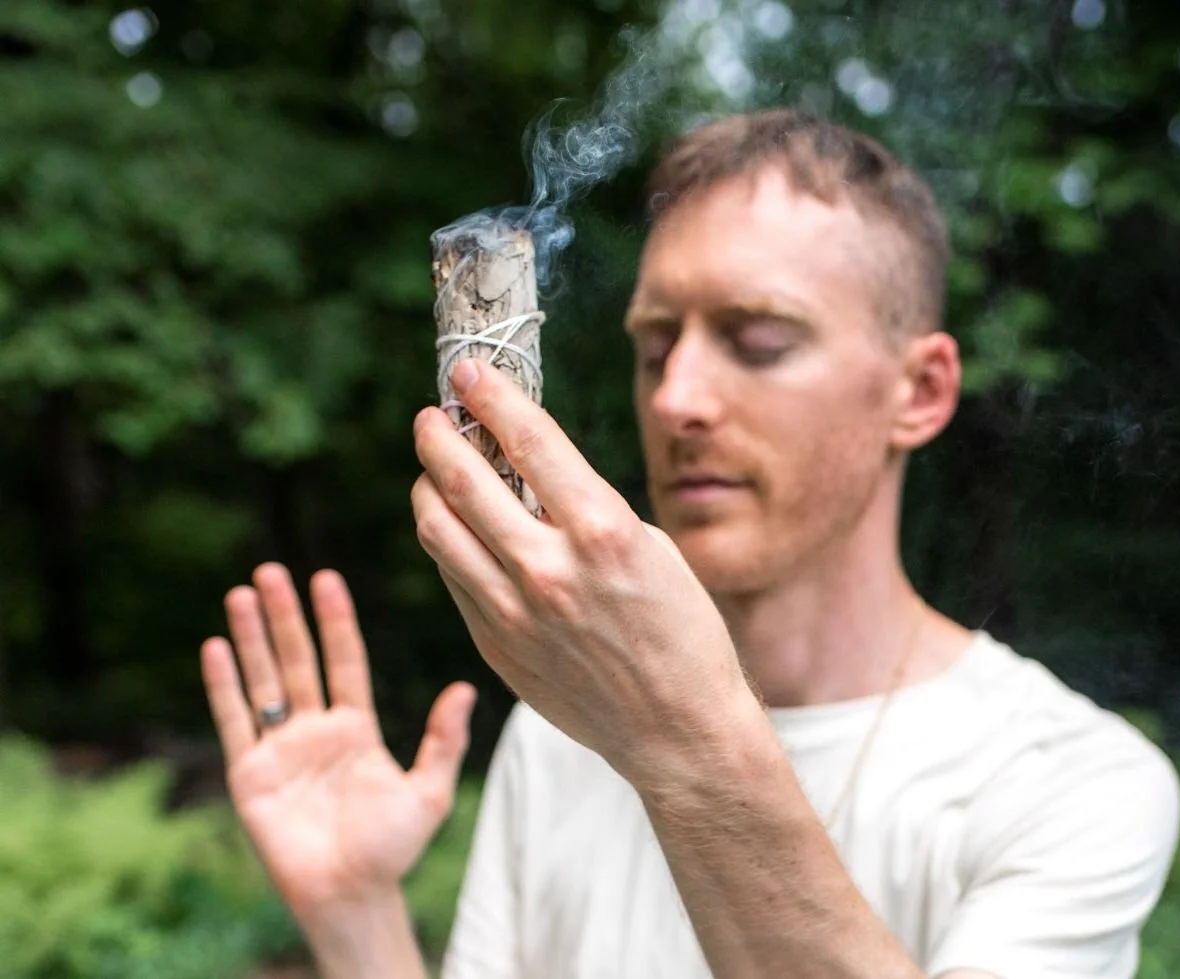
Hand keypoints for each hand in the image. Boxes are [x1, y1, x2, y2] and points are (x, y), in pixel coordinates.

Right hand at [199, 563, 474, 916]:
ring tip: (241, 594)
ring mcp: (281, 750)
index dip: (335, 620)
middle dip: (285, 616)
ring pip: (264, 681)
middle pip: (298, 661)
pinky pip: (236, 722)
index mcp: (356, 727)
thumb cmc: (392, 848)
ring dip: (252, 638)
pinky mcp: (251, 775)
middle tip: (270, 570)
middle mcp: (316, 730)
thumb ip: (443, 739)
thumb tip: (464, 689)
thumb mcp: (430, 790)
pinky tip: (216, 646)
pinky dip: (225, 685)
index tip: (326, 578)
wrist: (351, 894)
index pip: (344, 660)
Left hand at [409, 360, 756, 781]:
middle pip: (464, 480)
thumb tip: (529, 469)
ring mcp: (513, 612)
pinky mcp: (495, 646)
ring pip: (439, 529)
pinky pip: (453, 576)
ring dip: (428, 485)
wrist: (675, 729)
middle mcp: (549, 568)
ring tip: (433, 467)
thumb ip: (585, 508)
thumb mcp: (650, 548)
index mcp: (601, 531)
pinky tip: (456, 525)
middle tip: (433, 415)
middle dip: (440, 435)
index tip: (468, 371)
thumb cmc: (680, 631)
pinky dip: (448, 539)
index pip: (528, 441)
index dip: (491, 395)